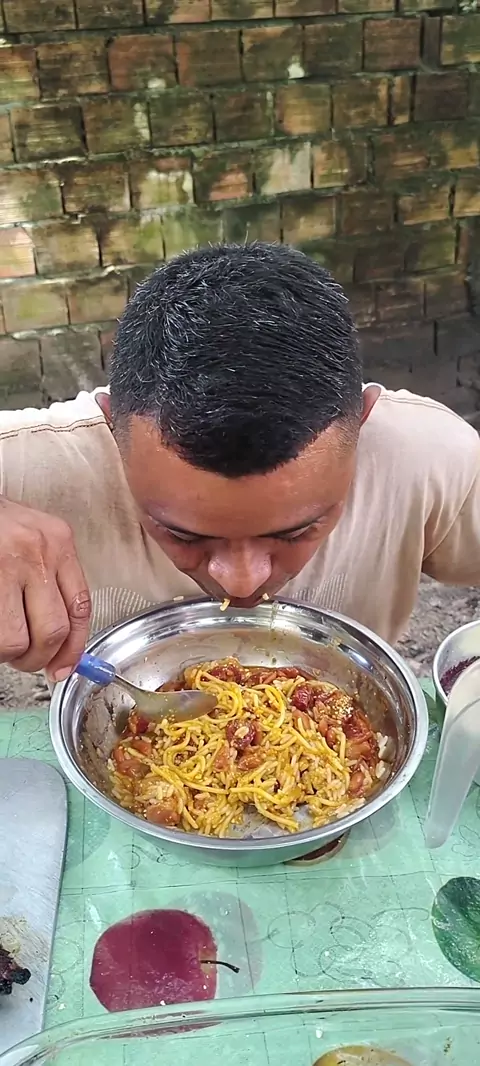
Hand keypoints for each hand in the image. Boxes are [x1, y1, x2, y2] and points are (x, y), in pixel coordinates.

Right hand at [0, 498, 90, 678]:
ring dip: (9, 654)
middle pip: (53, 630)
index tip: (63, 666)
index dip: (74, 647)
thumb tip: (57, 636)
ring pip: (17, 639)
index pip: (80, 607)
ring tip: (2, 644)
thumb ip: (48, 578)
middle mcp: (38, 550)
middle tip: (24, 659)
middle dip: (38, 658)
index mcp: (58, 540)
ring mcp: (8, 563)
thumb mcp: (32, 537)